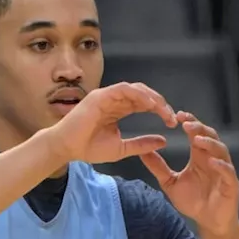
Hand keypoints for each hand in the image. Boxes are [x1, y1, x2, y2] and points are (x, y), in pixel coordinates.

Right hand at [43, 82, 176, 164]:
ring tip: (163, 110)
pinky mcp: (101, 95)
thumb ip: (141, 144)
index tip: (171, 122)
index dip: (160, 110)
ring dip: (152, 98)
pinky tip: (149, 105)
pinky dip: (138, 95)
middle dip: (160, 103)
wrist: (67, 148)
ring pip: (136, 89)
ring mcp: (108, 96)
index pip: (144, 104)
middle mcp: (115, 100)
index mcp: (119, 110)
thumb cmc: (89, 148)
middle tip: (171, 117)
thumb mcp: (122, 148)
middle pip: (143, 94)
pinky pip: (124, 89)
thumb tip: (163, 141)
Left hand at [140, 113, 238, 238]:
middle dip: (199, 128)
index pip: (197, 134)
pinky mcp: (232, 184)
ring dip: (210, 144)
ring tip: (197, 140)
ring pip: (221, 151)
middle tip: (186, 123)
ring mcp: (224, 170)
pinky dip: (221, 165)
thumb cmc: (193, 201)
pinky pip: (228, 171)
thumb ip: (158, 167)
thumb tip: (142, 152)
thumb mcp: (170, 182)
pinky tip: (212, 161)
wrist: (208, 222)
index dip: (190, 123)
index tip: (177, 115)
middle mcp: (213, 159)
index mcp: (200, 156)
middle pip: (210, 137)